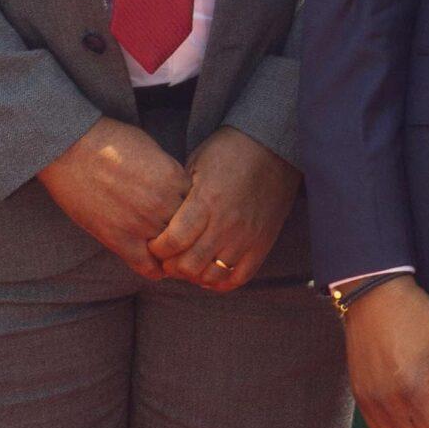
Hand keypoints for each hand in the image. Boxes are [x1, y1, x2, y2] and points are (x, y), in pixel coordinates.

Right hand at [35, 118, 190, 281]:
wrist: (71, 148)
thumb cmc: (111, 142)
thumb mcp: (154, 151)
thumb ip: (171, 175)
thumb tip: (180, 189)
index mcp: (175, 180)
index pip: (202, 209)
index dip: (200, 215)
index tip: (196, 221)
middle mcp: (164, 204)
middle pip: (192, 233)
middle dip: (193, 239)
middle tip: (191, 245)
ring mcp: (142, 223)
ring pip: (173, 253)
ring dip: (174, 256)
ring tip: (174, 258)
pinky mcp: (118, 238)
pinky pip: (146, 266)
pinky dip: (154, 270)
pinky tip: (155, 268)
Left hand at [148, 127, 301, 290]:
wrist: (274, 146)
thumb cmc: (229, 151)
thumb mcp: (195, 164)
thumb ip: (178, 195)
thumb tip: (160, 219)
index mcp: (206, 202)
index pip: (173, 242)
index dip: (157, 249)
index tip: (154, 243)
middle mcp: (226, 224)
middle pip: (188, 264)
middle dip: (171, 265)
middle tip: (168, 257)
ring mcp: (246, 236)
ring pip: (211, 274)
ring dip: (194, 274)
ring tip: (188, 263)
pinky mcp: (262, 242)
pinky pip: (239, 276)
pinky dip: (220, 281)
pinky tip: (210, 272)